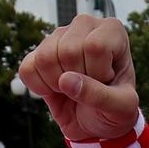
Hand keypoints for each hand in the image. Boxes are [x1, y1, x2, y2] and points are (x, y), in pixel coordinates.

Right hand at [18, 14, 139, 141]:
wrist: (96, 122)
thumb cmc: (114, 110)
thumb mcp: (122, 108)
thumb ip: (101, 96)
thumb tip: (66, 80)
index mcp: (112, 30)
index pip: (94, 46)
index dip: (97, 73)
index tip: (106, 81)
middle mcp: (84, 25)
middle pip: (67, 51)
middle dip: (77, 80)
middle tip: (89, 87)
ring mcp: (58, 36)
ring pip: (45, 58)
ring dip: (57, 84)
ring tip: (72, 88)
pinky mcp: (38, 52)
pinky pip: (27, 69)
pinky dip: (39, 87)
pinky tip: (56, 89)